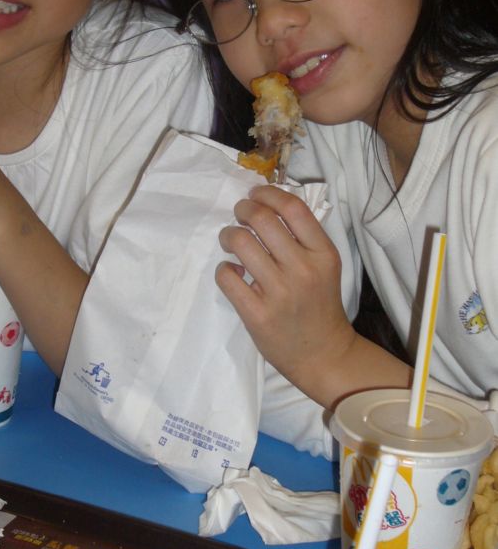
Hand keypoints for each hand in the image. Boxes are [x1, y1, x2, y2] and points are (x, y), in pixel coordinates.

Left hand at [216, 184, 355, 393]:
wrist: (323, 354)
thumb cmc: (320, 305)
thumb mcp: (325, 266)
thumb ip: (303, 238)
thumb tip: (266, 204)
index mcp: (323, 254)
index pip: (293, 208)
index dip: (268, 194)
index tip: (255, 195)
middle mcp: (303, 270)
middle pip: (262, 220)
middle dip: (243, 210)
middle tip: (239, 215)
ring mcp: (280, 293)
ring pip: (240, 243)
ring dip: (228, 235)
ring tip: (230, 241)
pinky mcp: (258, 314)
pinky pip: (227, 276)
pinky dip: (224, 268)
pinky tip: (232, 272)